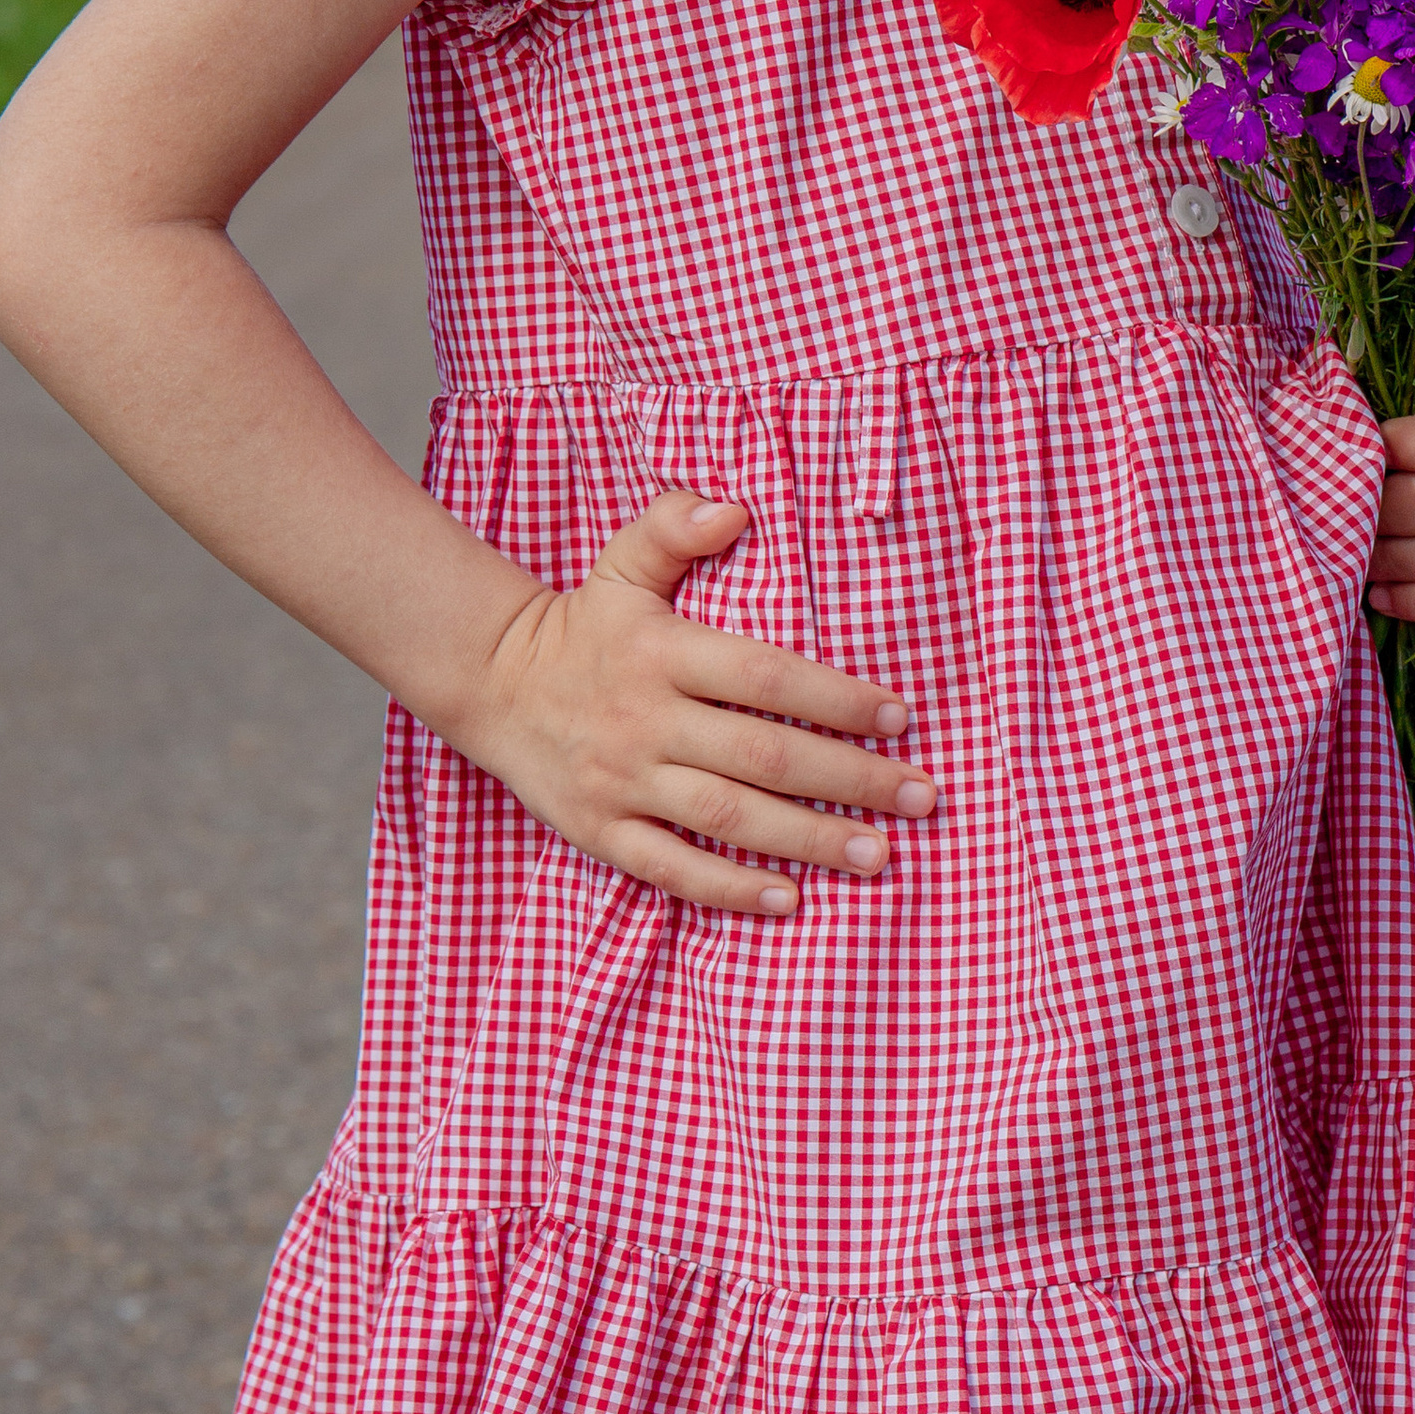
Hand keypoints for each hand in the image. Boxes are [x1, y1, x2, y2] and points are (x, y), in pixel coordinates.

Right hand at [466, 493, 935, 915]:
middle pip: (762, 756)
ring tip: (879, 854)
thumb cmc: (584, 625)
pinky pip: (670, 868)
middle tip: (923, 796)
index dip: (836, 699)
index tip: (900, 717)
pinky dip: (729, 890)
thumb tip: (733, 512)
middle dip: (851, 779)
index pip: (765, 677)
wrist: (491, 683)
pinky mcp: (600, 830)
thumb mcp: (622, 564)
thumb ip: (675, 527)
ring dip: (808, 840)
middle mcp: (644, 720)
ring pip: (726, 818)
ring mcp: (621, 781)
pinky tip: (789, 901)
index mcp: (661, 652)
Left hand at [1365, 361, 1414, 623]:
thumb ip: (1381, 401)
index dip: (1412, 444)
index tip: (1362, 457)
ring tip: (1361, 561)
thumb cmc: (1413, 424)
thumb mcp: (1406, 395)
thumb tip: (1338, 426)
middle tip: (1346, 523)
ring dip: (1403, 563)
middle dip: (1394, 515)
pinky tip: (1386, 597)